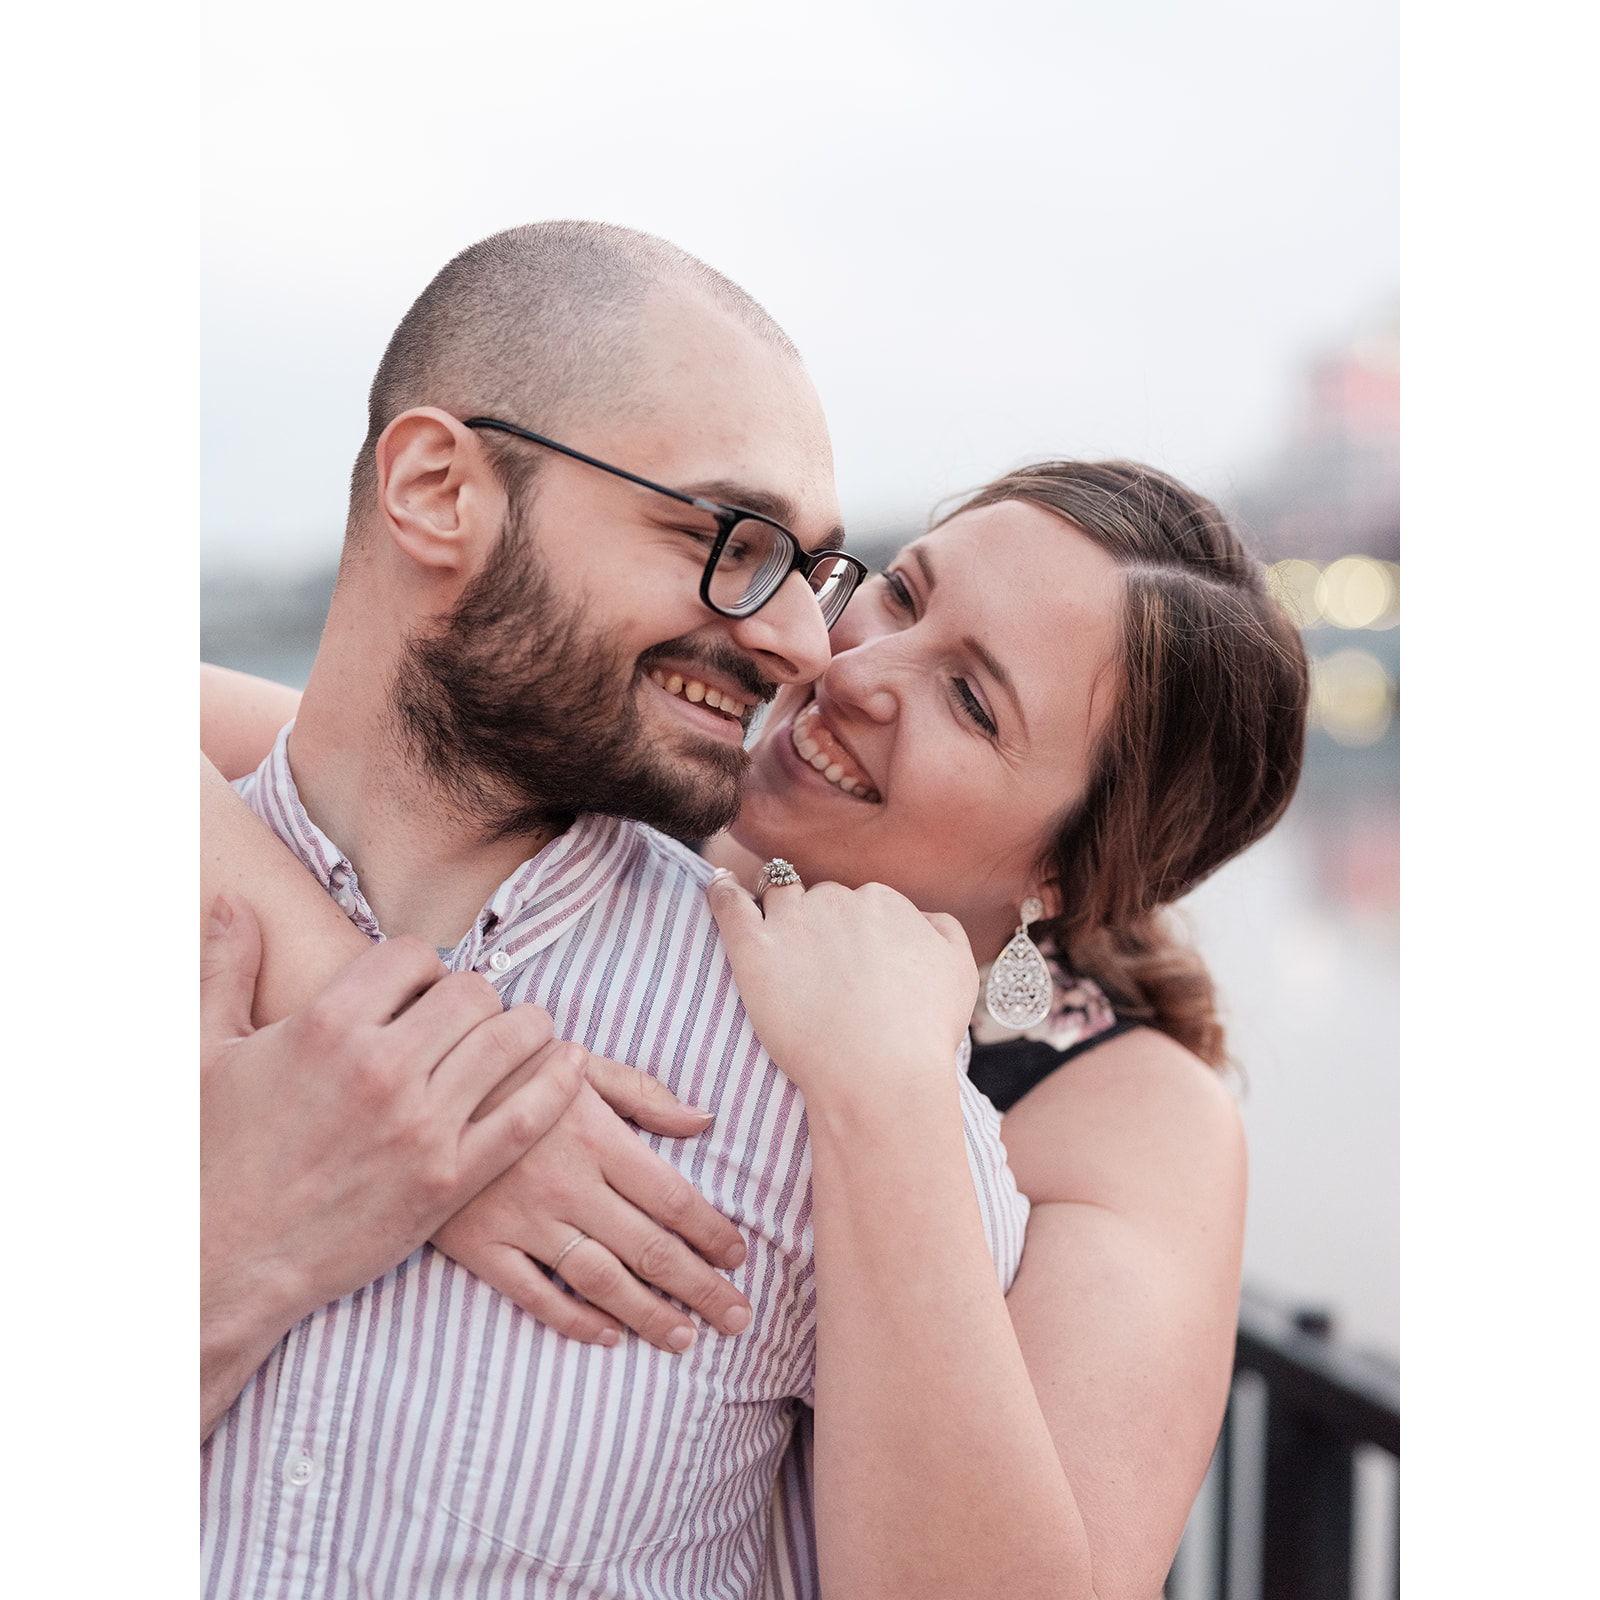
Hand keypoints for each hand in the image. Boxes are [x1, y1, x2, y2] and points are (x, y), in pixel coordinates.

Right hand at [200, 895, 581, 1434]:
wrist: (220, 1263)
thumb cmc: (209, 1157)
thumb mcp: (203, 1052)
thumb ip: (224, 967)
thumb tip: (233, 901)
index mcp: (327, 1026)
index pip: (413, 954)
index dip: (419, 964)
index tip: (416, 985)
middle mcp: (383, 1068)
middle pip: (472, 991)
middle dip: (472, 995)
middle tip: (466, 1014)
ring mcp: (422, 1127)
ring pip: (509, 1041)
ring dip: (524, 1027)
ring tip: (522, 1030)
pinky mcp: (449, 1181)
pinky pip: (526, 1117)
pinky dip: (558, 1083)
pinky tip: (571, 1063)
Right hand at [433, 1060, 751, 1353]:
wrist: (416, 1078)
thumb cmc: (509, 1063)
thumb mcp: (580, 1062)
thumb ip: (643, 1093)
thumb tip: (705, 1120)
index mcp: (597, 1136)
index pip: (673, 1198)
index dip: (713, 1234)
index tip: (741, 1259)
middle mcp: (568, 1184)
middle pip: (649, 1248)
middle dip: (700, 1288)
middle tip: (738, 1319)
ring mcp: (522, 1219)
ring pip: (600, 1280)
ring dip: (648, 1314)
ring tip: (686, 1338)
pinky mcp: (480, 1244)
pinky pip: (535, 1294)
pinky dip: (574, 1321)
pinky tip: (608, 1336)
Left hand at [704, 870, 977, 1104]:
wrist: (880, 1072)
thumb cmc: (922, 1032)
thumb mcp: (958, 970)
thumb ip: (941, 928)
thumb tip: (920, 916)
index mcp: (884, 901)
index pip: (861, 901)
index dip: (855, 929)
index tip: (852, 960)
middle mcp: (838, 899)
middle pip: (820, 896)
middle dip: (818, 920)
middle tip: (818, 965)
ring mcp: (792, 921)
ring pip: (776, 891)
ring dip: (773, 902)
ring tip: (765, 919)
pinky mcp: (754, 948)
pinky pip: (729, 903)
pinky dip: (723, 891)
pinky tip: (720, 887)